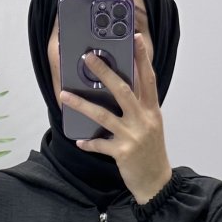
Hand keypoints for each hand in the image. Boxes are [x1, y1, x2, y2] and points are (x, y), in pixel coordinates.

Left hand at [61, 32, 172, 205]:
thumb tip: (118, 89)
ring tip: (64, 96)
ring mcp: (133, 136)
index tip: (136, 38)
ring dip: (81, 104)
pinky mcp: (122, 152)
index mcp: (152, 111)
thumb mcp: (151, 126)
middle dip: (104, 72)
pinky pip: (99, 144)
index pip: (148, 78)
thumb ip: (139, 108)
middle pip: (122, 90)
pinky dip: (89, 143)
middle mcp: (144, 120)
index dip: (142, 58)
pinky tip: (80, 141)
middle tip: (87, 58)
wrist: (157, 183)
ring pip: (103, 115)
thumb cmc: (151, 152)